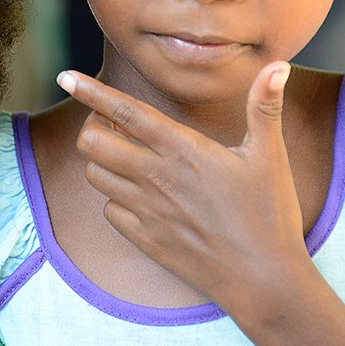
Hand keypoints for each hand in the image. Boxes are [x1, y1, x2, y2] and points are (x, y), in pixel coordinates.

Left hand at [55, 63, 309, 319]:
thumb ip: (265, 106)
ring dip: (102, 161)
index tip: (66, 75)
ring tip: (124, 155)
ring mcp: (147, 211)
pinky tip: (137, 196)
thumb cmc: (270, 215)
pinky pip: (110, 211)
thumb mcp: (270, 156)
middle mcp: (157, 177)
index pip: (126, 111)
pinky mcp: (145, 239)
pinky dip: (115, 199)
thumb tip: (278, 65)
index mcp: (184, 150)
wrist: (264, 280)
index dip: (92, 91)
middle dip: (93, 126)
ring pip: (95, 175)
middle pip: (93, 142)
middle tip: (112, 124)